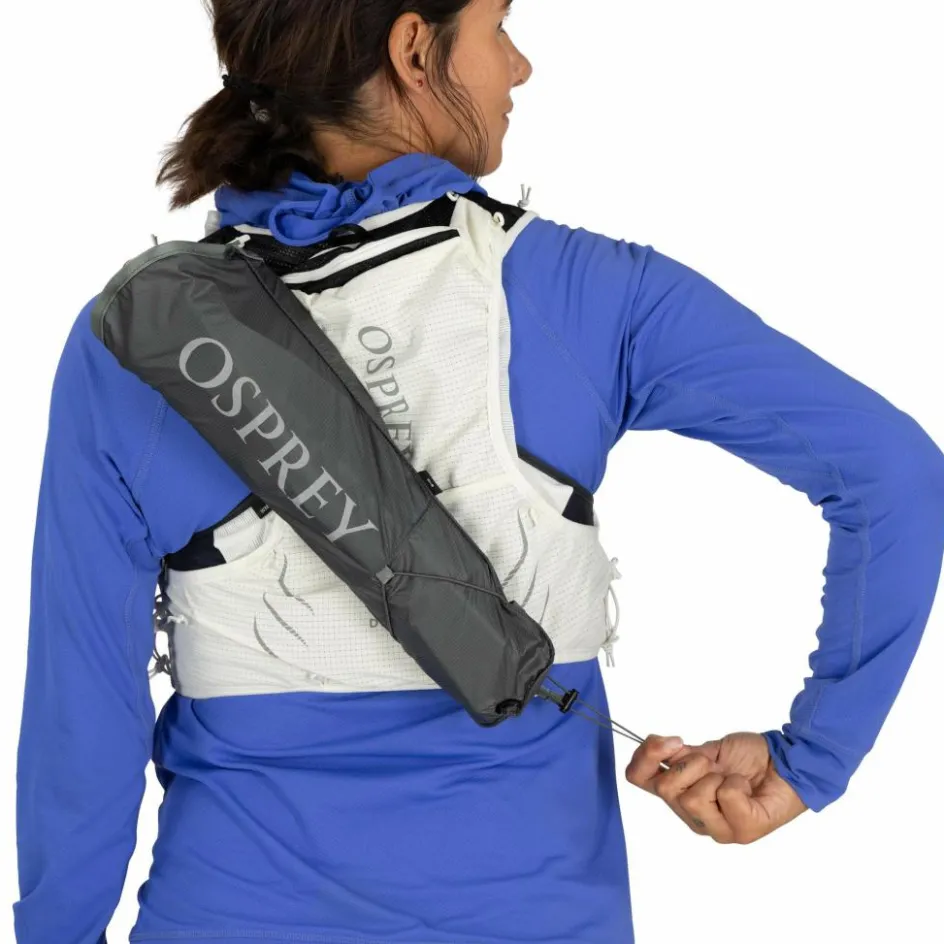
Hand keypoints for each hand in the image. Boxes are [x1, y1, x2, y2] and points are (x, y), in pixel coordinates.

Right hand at [624, 732, 807, 843]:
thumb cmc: (746, 757)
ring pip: (692, 798)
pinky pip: (726, 797)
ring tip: (730, 776)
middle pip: (664, 789)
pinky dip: (736, 783)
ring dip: (714, 775)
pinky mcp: (744, 831)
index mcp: (679, 795)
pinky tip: (745, 787)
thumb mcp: (705, 750)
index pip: (638, 779)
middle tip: (711, 762)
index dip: (645, 757)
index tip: (670, 741)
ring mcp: (718, 828)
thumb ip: (677, 755)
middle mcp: (693, 816)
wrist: (786, 762)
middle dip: (688, 765)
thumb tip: (658, 747)